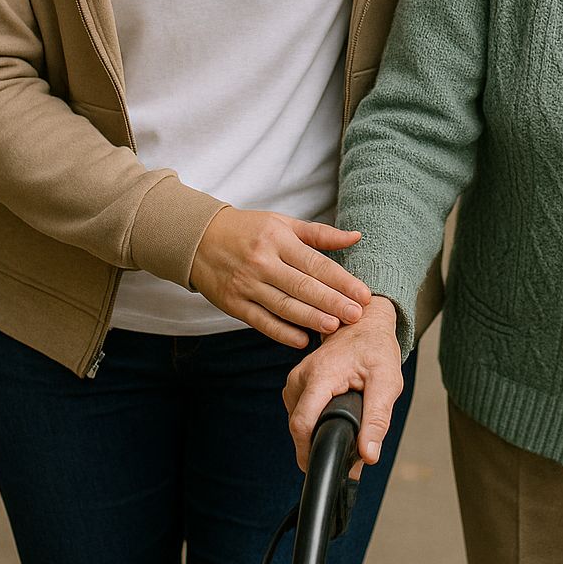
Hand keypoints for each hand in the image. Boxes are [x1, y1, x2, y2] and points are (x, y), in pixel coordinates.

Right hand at [190, 207, 369, 347]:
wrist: (199, 239)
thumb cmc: (249, 230)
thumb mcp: (283, 223)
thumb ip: (319, 234)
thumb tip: (355, 237)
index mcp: (278, 239)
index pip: (316, 263)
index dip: (342, 280)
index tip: (363, 294)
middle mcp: (263, 262)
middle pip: (303, 286)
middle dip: (332, 302)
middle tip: (357, 315)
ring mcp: (246, 284)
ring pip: (284, 306)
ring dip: (311, 318)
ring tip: (335, 327)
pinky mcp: (234, 304)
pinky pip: (261, 321)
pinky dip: (282, 332)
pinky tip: (302, 340)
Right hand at [284, 296, 403, 473]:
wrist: (364, 322)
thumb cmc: (376, 348)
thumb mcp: (387, 382)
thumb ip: (378, 420)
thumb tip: (368, 456)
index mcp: (320, 376)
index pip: (301, 424)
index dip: (309, 452)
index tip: (324, 467)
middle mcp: (300, 378)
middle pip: (299, 428)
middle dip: (319, 445)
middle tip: (348, 454)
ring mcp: (295, 381)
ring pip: (299, 422)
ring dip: (318, 432)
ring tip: (346, 428)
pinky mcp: (297, 385)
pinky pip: (300, 413)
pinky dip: (316, 421)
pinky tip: (334, 417)